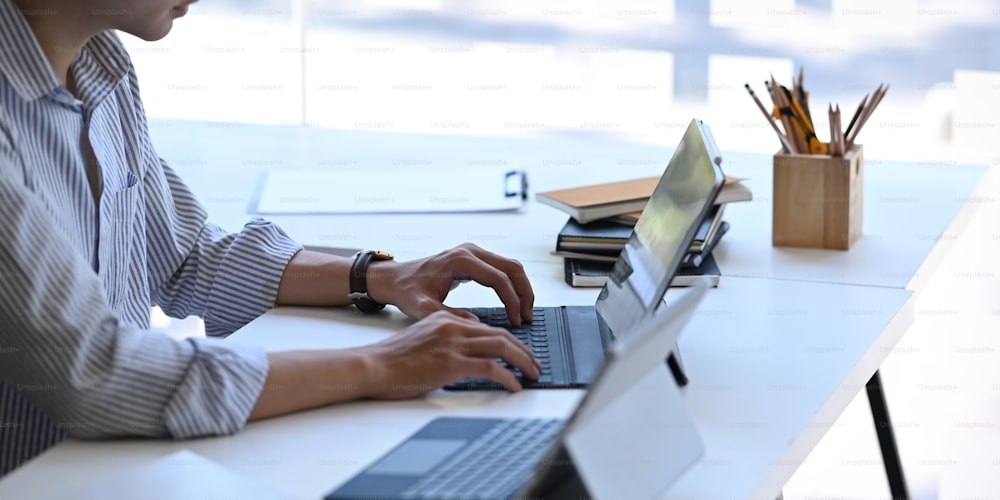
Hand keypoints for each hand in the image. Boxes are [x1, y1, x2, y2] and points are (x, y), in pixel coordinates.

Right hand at [358, 311, 542, 397]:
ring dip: (522, 361)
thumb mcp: (422, 338)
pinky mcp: (450, 363)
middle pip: (500, 335)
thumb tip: (467, 353)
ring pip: (501, 347)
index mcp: (446, 318)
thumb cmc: (391, 359)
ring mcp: (452, 344)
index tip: (521, 352)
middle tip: (535, 364)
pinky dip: (507, 377)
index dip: (509, 340)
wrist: (371, 366)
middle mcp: (452, 327)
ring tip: (533, 374)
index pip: (488, 327)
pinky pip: (490, 368)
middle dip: (523, 350)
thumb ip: (445, 340)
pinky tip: (514, 385)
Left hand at [367, 243, 534, 325]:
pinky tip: (513, 303)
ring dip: (522, 288)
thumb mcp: (423, 308)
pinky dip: (512, 284)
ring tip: (524, 312)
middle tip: (528, 316)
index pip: (498, 278)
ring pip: (511, 266)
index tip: (516, 320)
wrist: (396, 279)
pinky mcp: (474, 258)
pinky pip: (502, 268)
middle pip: (512, 268)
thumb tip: (477, 325)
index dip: (511, 300)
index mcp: (461, 260)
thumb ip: (449, 316)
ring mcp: (474, 252)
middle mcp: (470, 251)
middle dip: (524, 293)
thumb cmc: (407, 291)